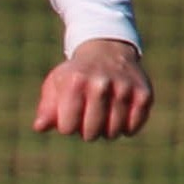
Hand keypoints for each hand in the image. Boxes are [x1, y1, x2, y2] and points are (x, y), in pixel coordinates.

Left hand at [33, 35, 152, 141]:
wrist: (108, 50)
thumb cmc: (76, 75)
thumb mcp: (56, 85)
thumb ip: (47, 108)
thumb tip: (39, 127)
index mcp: (75, 81)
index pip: (67, 127)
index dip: (67, 125)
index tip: (70, 115)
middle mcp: (101, 83)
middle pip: (91, 133)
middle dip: (86, 130)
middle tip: (88, 115)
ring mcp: (124, 88)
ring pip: (113, 132)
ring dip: (106, 130)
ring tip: (104, 113)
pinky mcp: (144, 94)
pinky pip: (132, 128)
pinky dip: (125, 127)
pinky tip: (120, 113)